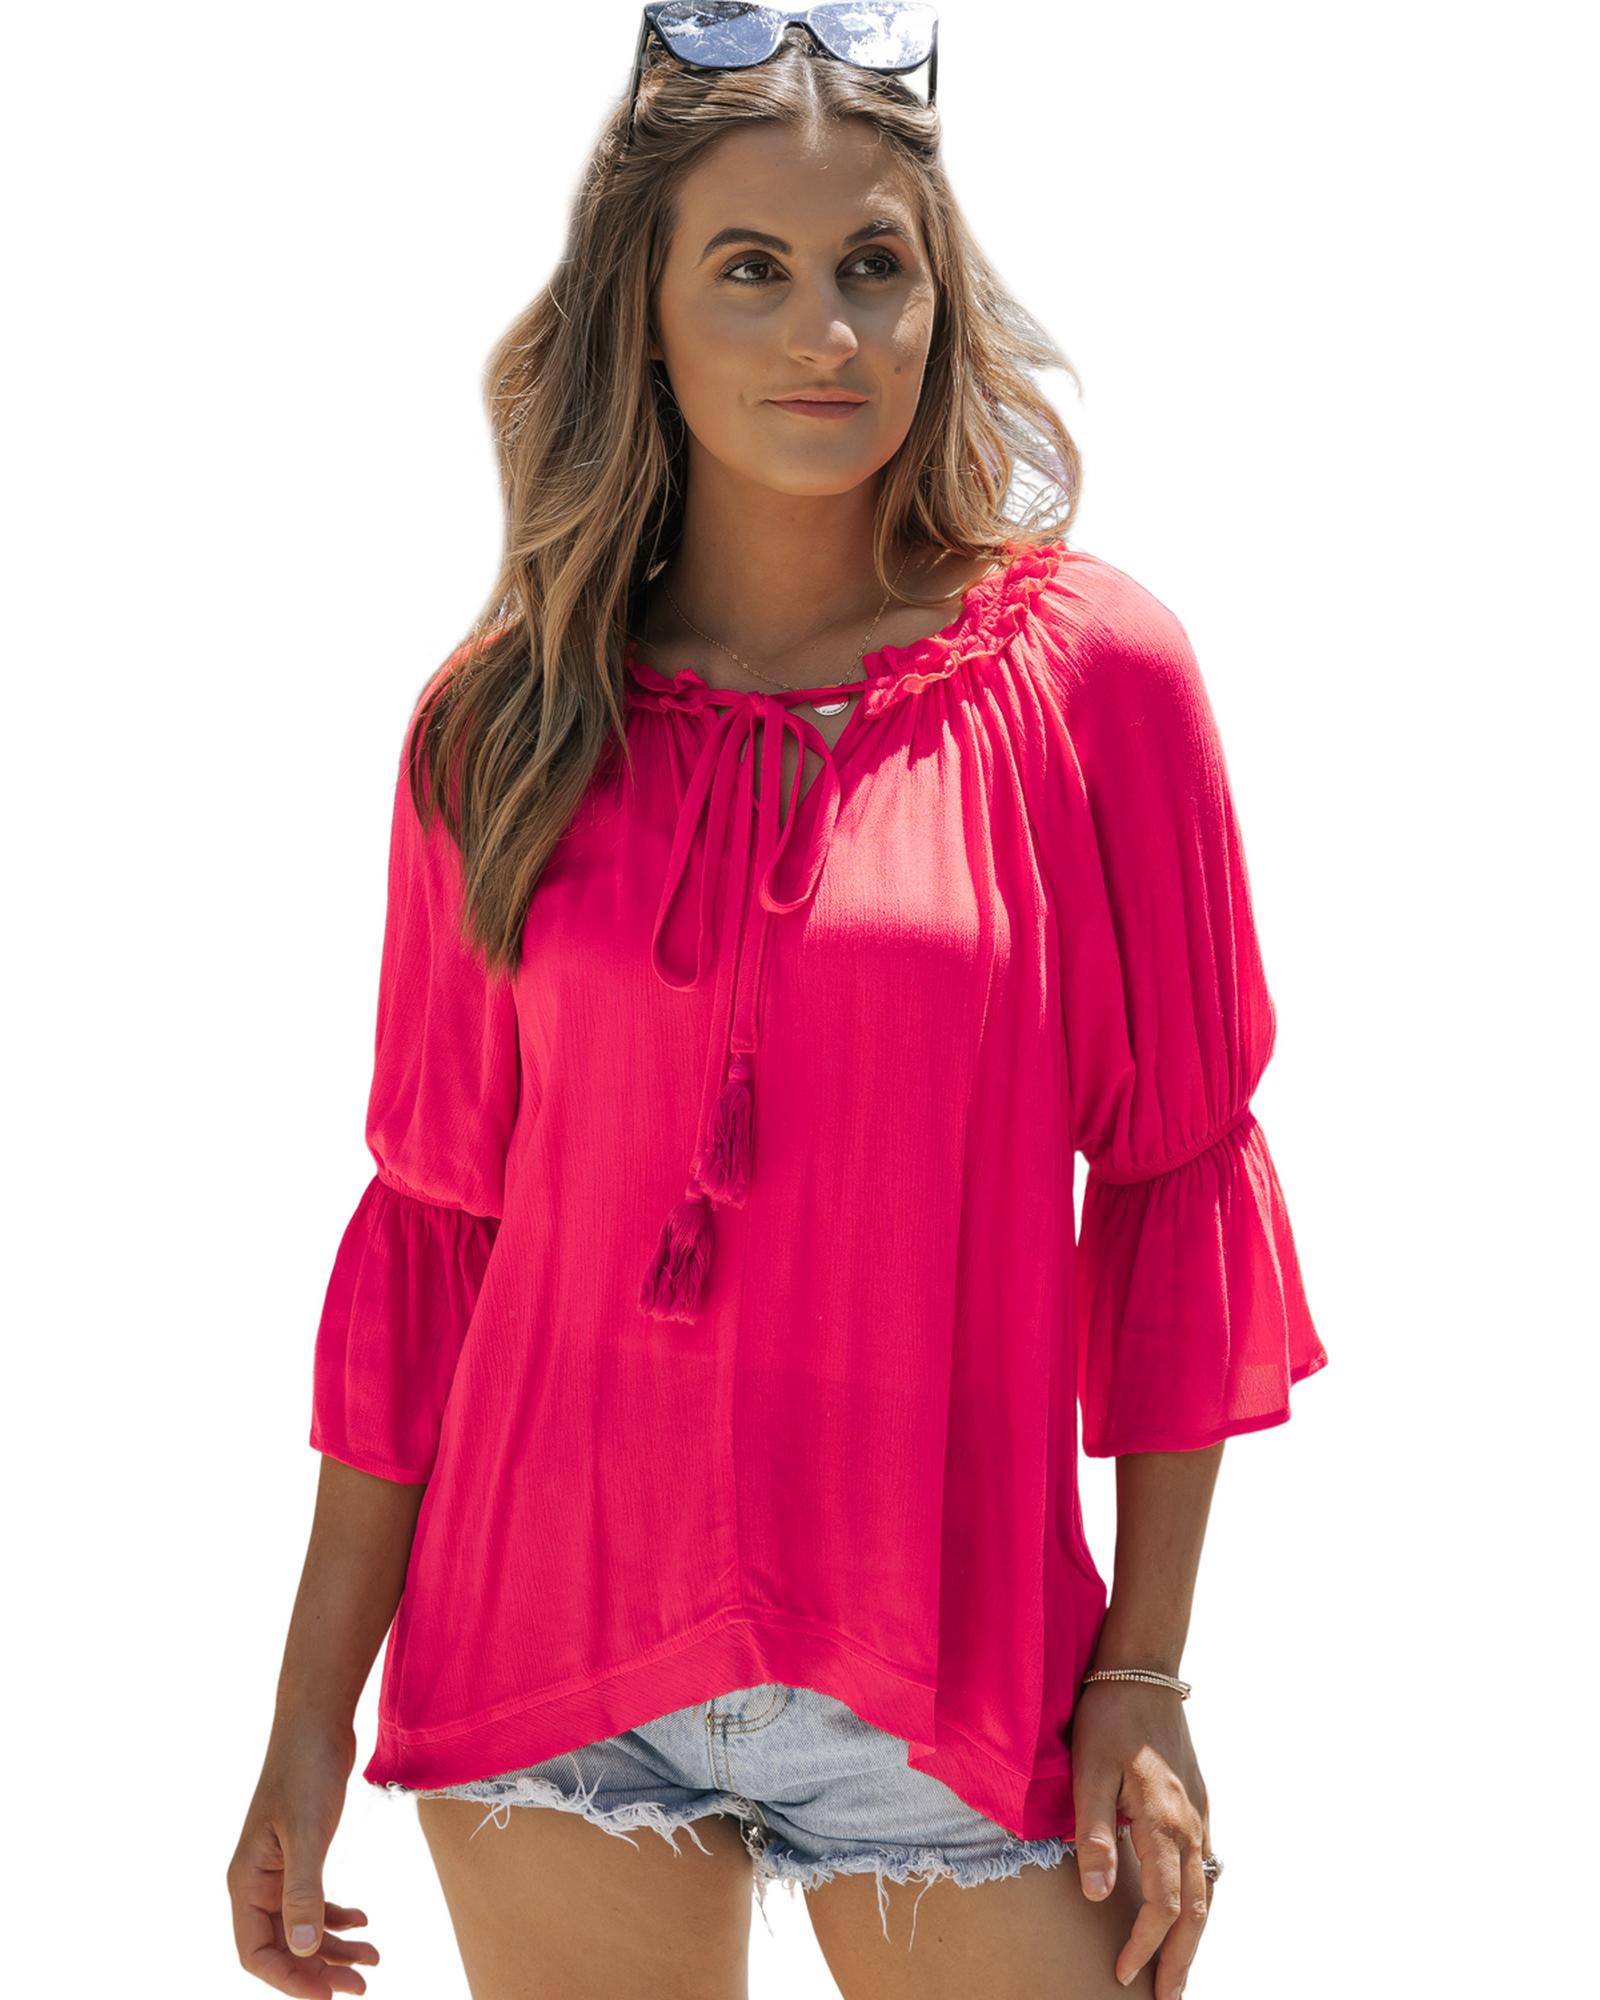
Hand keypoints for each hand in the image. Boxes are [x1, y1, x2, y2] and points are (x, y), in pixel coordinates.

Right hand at [227, 1715, 380, 1994]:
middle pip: (282, 1946)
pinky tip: (364, 1922)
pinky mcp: (302, 1854)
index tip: (328, 1995)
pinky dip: (337, 1917)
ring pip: (301, 1927)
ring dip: (334, 1947)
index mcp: (246, 1882)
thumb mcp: (307, 1833)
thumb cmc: (305, 1771)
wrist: (317, 1723)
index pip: (256, 1953)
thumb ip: (303, 1891)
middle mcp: (257, 1882)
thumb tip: (300, 1950)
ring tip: (373, 1959)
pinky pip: (314, 1901)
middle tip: (361, 1985)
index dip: (289, 1980)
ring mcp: (279, 1870)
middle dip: (318, 1970)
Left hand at [1068, 1681, 1212, 1998]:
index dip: (1144, 1947)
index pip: (1162, 1907)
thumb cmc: (1108, 1715)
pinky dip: (1201, 1902)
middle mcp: (1190, 1824)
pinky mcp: (1198, 1801)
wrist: (1142, 1668)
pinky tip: (1189, 1913)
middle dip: (1181, 1961)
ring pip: (1208, 1891)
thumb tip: (1100, 1896)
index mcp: (1163, 1821)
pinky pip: (1208, 1865)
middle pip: (1196, 1911)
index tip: (1122, 1976)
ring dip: (1195, 1937)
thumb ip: (1094, 1832)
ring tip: (1179, 1971)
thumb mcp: (1088, 1769)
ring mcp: (1200, 1812)